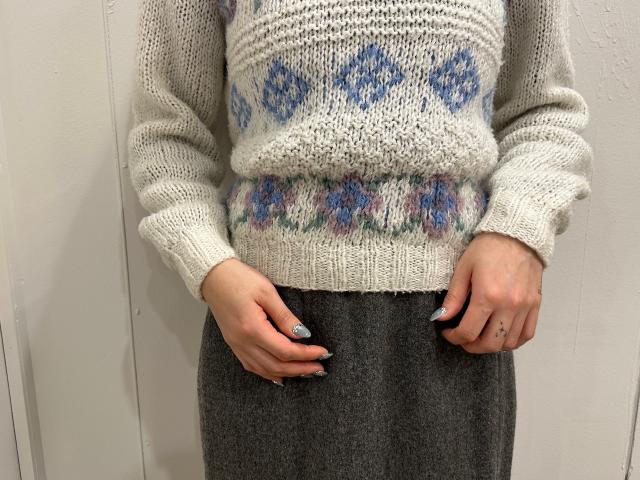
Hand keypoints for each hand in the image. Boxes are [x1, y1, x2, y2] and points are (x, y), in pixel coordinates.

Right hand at [201, 258, 330, 384]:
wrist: (212, 276)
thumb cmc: (239, 278)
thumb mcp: (266, 291)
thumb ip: (285, 316)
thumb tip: (303, 335)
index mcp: (252, 328)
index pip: (285, 350)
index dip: (306, 354)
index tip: (323, 352)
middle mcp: (242, 342)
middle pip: (276, 366)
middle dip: (300, 369)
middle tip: (320, 368)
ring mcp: (236, 345)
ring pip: (264, 370)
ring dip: (287, 374)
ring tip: (306, 372)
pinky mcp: (233, 343)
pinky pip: (252, 366)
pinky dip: (269, 373)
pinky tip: (280, 375)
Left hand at [432, 232, 543, 352]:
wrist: (517, 233)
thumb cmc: (488, 247)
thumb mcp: (463, 268)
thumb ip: (454, 297)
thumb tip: (441, 318)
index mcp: (488, 295)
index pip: (468, 332)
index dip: (454, 337)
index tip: (448, 332)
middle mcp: (509, 305)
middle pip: (489, 343)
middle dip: (471, 346)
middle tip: (462, 338)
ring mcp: (525, 306)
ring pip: (509, 343)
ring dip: (491, 345)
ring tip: (480, 336)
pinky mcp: (535, 304)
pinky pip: (527, 334)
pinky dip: (513, 341)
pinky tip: (501, 334)